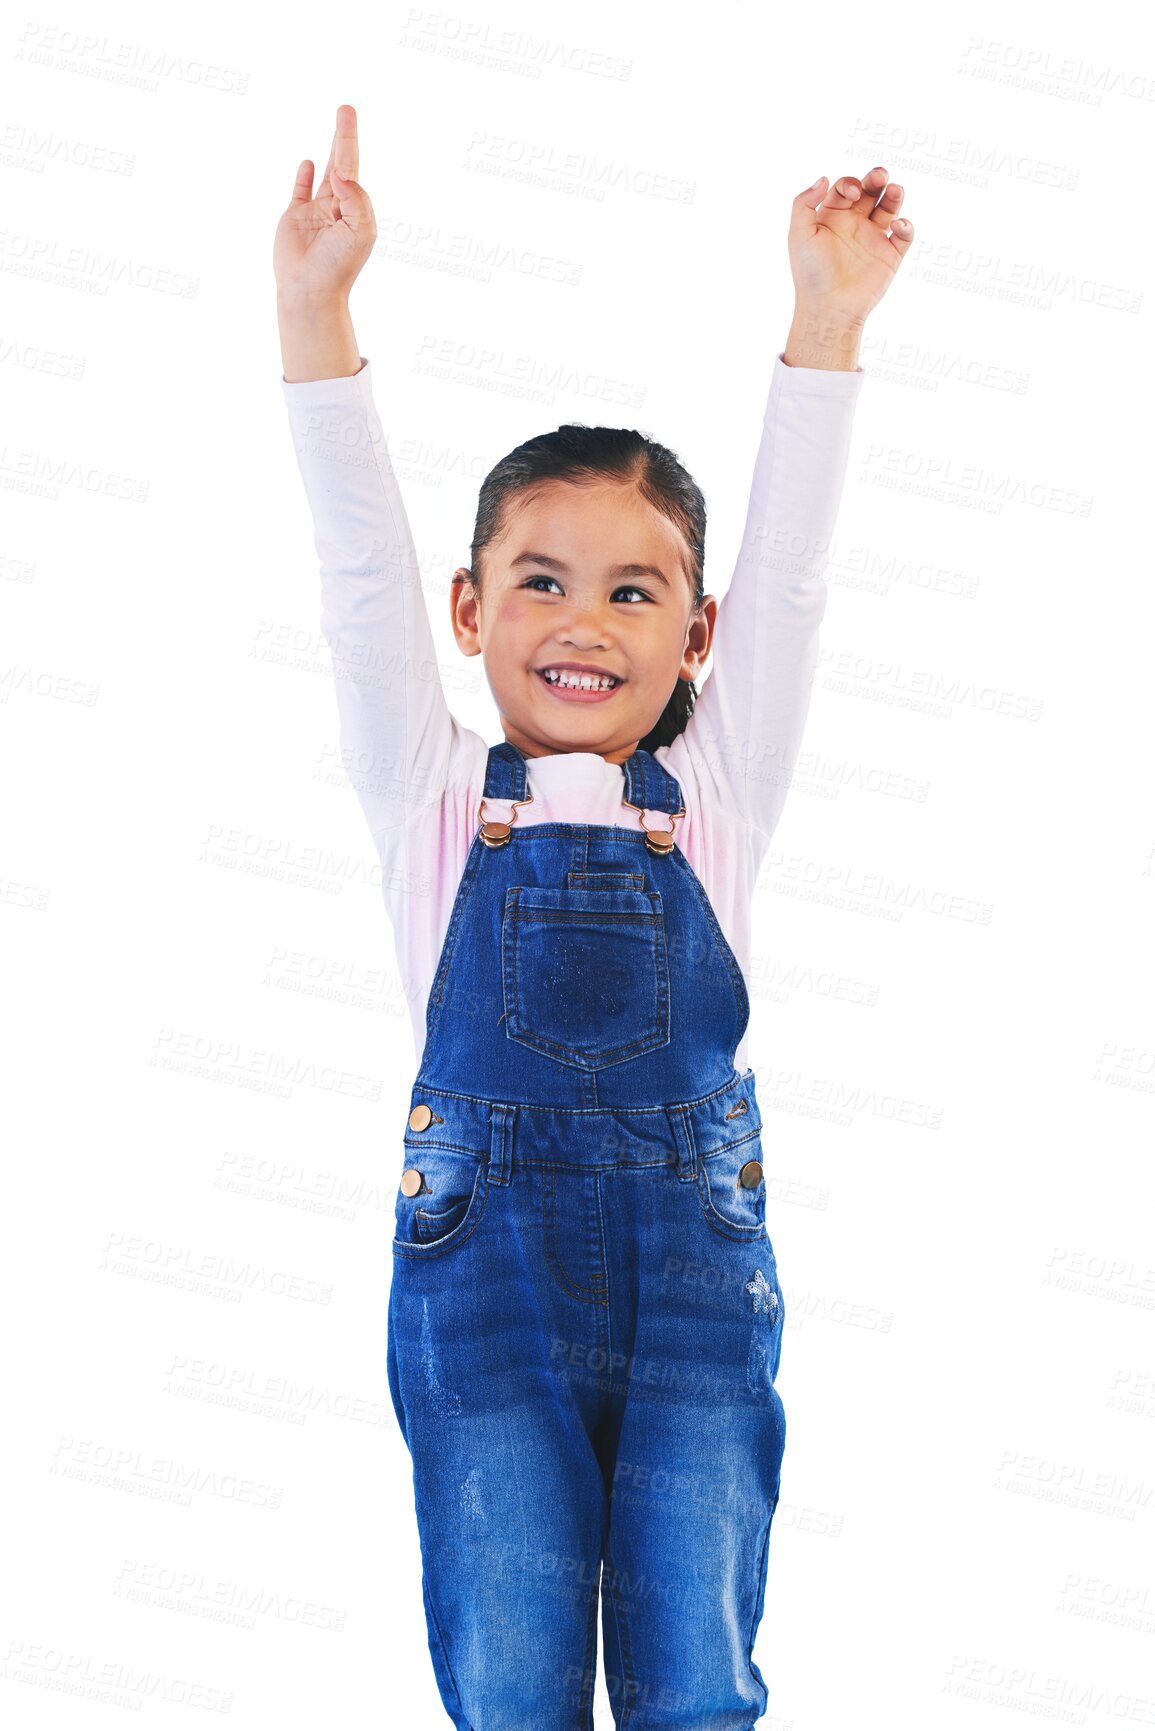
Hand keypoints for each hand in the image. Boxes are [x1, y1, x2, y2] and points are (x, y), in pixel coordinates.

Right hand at [274, 104, 376, 302]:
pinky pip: (300, 191)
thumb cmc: (338, 265)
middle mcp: (337, 207)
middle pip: (343, 164)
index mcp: (356, 209)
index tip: (347, 117)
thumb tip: (341, 172)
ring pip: (325, 174)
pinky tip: (309, 162)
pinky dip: (304, 176)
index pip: (353, 168)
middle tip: (346, 109)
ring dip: (331, 151)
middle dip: (344, 136)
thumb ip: (355, 197)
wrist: (310, 290)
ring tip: (338, 128)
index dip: (349, 141)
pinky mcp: (295, 218)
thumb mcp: (359, 230)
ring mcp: (315, 212)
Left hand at [788, 166, 913, 327]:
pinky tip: (897, 225)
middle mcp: (854, 224)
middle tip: (880, 175)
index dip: (851, 182)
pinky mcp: (890, 256)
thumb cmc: (811, 274)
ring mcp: (873, 239)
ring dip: (895, 195)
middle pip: (871, 191)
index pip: (846, 187)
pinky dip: (906, 226)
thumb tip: (823, 178)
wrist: (829, 308)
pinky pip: (904, 235)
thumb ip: (803, 203)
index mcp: (833, 217)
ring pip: (890, 207)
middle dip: (877, 178)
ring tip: (894, 190)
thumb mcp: (798, 235)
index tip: (852, 193)